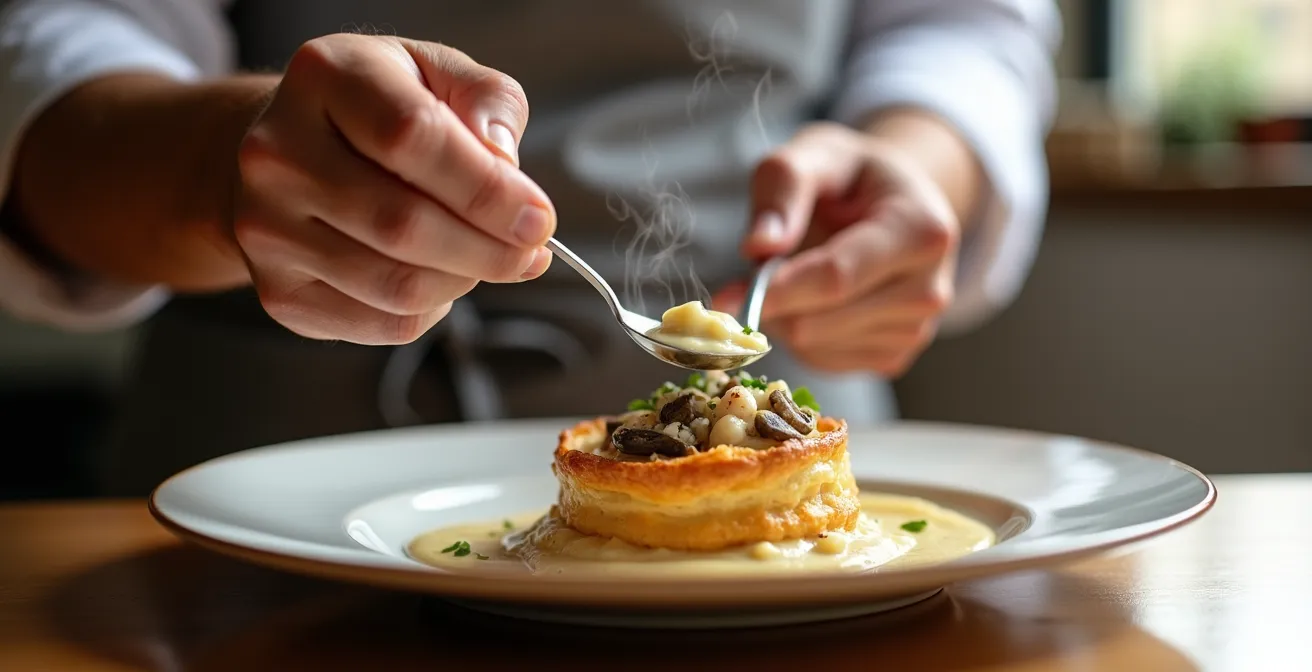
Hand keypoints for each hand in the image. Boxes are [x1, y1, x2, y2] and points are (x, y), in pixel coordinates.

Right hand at [233, 34, 553, 344]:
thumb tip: (504, 160)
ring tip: (486, 258)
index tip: (538, 216)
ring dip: (464, 281)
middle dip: (489, 249)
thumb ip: (487, 102)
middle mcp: (278, 153)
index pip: (412, 138)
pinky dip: (432, 309)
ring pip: (396, 286)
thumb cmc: (379, 111)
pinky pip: (383, 323)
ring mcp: (268, 228)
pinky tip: (438, 275)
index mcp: (324, 78)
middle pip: (402, 224)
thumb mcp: (438, 73)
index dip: (486, 188)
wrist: (291, 153)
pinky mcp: (279, 292)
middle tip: (531, 253)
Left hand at [714, 121, 961, 376]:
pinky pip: (822, 360)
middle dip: (774, 299)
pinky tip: (816, 300)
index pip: (836, 277)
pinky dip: (802, 334)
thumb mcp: (815, 153)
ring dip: (787, 315)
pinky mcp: (895, 357)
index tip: (727, 297)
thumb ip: (783, 188)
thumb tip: (757, 247)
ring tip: (802, 272)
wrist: (897, 203)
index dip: (777, 290)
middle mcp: (930, 290)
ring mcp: (915, 330)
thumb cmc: (851, 178)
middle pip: (820, 320)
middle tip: (758, 269)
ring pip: (814, 345)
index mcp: (922, 232)